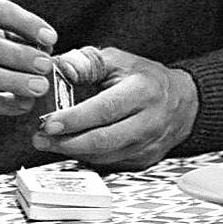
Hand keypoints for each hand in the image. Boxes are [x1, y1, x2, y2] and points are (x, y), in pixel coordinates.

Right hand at [0, 0, 58, 119]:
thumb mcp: (2, 32)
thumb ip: (23, 37)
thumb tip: (47, 48)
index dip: (26, 23)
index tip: (51, 38)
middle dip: (18, 55)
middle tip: (45, 65)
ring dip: (13, 80)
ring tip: (40, 86)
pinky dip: (5, 103)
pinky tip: (25, 103)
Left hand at [32, 46, 198, 168]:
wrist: (182, 102)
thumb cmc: (145, 78)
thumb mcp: (119, 60)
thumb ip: (88, 62)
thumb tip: (61, 68)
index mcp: (144, 91)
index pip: (106, 109)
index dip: (75, 118)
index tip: (48, 122)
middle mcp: (150, 121)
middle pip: (104, 140)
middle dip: (67, 142)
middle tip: (40, 137)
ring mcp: (149, 145)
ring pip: (104, 156)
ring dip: (72, 152)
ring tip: (48, 142)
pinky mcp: (144, 160)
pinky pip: (110, 163)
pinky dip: (87, 157)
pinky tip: (72, 146)